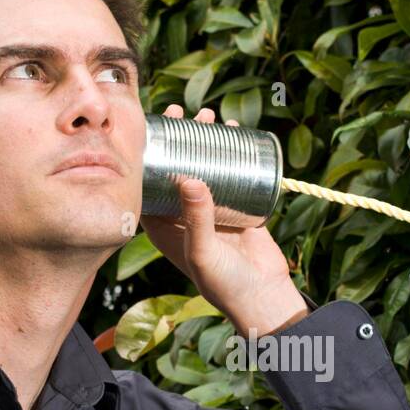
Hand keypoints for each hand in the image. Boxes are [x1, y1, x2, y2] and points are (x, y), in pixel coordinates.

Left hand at [139, 103, 308, 335]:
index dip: (146, 152)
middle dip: (178, 137)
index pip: (146, 182)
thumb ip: (196, 217)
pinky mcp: (236, 206)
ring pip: (202, 164)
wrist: (263, 297)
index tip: (153, 125)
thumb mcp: (202, 251)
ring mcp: (210, 208)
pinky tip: (233, 129)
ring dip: (204, 138)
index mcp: (162, 225)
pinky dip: (230, 149)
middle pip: (175, 167)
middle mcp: (183, 214)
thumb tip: (188, 177)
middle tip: (184, 112)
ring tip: (210, 116)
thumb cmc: (224, 283)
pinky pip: (230, 171)